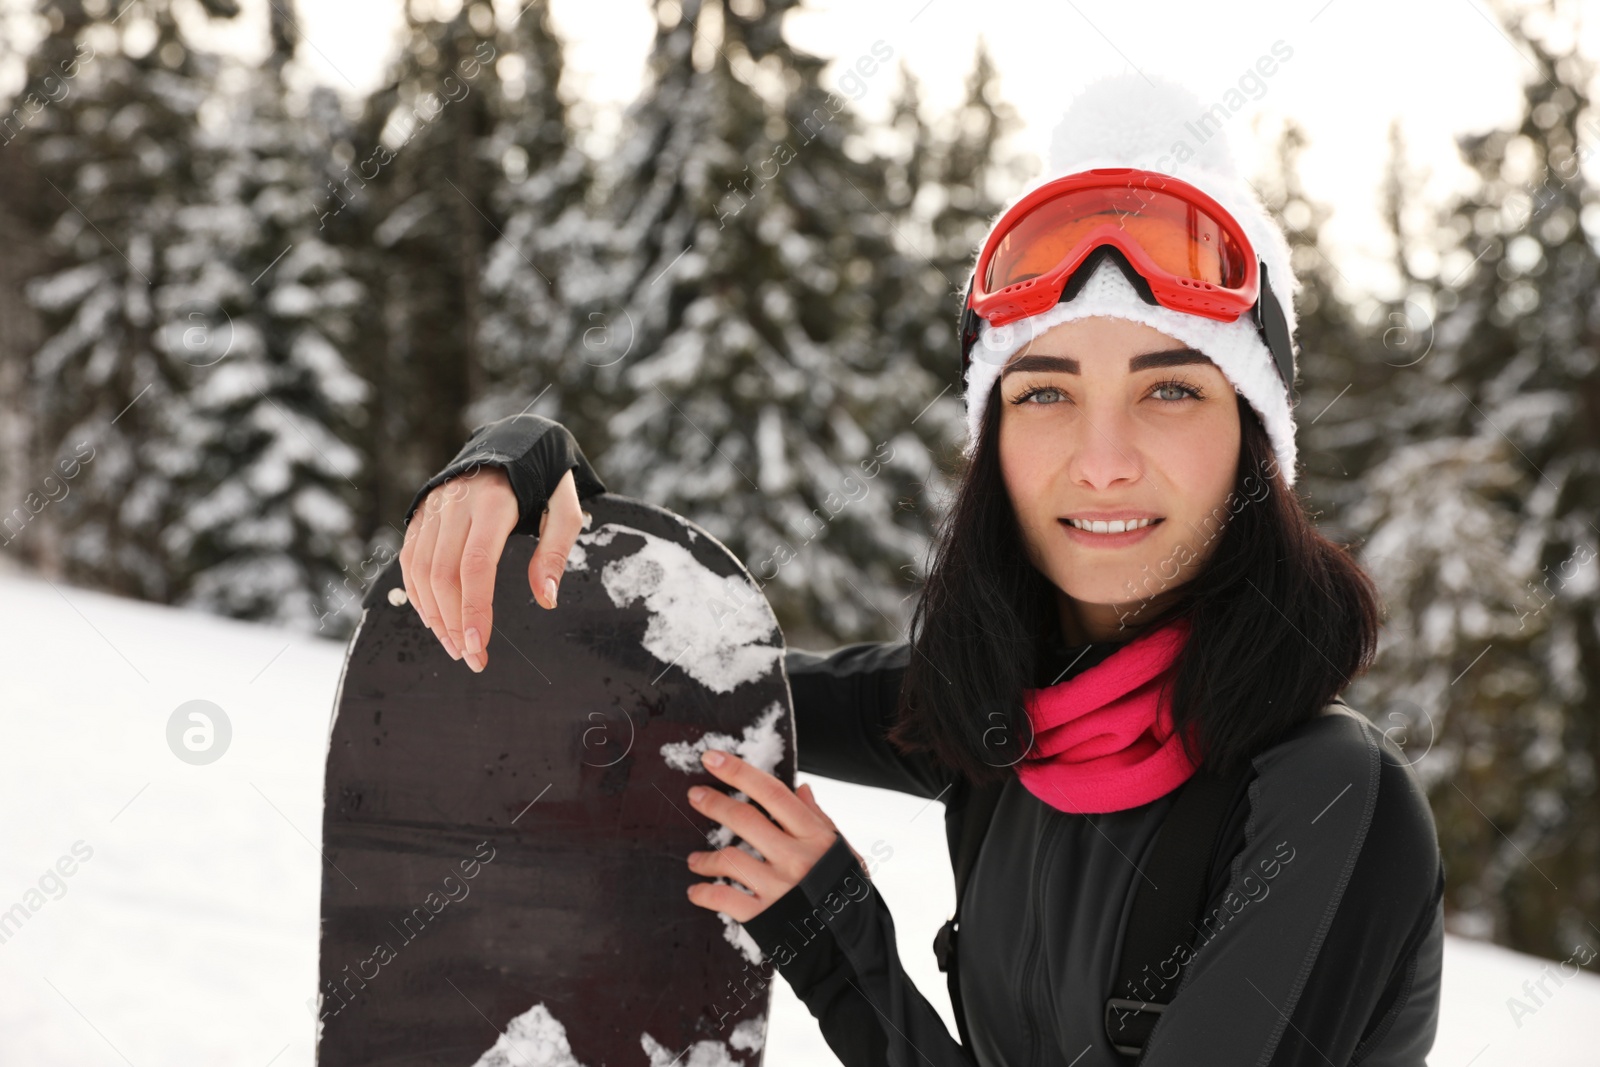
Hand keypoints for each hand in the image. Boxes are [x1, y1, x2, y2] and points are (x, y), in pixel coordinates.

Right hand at [398, 465, 585, 672]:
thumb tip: (546, 599)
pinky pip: (410, 558)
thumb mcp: (566, 506)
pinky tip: (435, 619)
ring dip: (434, 615)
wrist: (512, 436)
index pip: (475, 564)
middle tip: (471, 658)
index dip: (474, 609)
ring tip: (454, 646)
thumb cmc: (545, 476)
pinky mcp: (422, 511)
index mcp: (495, 502)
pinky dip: (418, 593)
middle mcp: (457, 503)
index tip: (479, 646)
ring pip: (420, 569)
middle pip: (443, 574)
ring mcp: (434, 506)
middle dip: (454, 623)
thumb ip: (556, 550)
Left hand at [683, 749, 860, 922]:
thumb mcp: (841, 851)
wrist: (850, 946)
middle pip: (745, 820)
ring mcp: (779, 888)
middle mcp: (796, 858)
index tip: (712, 756)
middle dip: (714, 803)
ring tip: (694, 860)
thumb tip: (801, 789)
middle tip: (695, 795)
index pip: (772, 794)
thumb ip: (818, 820)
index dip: (739, 772)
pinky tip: (695, 891)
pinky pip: (725, 898)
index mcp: (814, 836)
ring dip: (706, 858)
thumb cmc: (845, 892)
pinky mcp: (765, 916)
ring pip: (729, 859)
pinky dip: (705, 893)